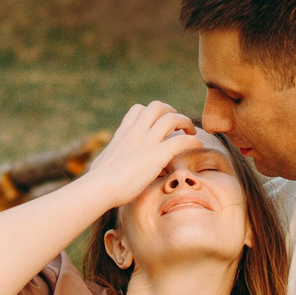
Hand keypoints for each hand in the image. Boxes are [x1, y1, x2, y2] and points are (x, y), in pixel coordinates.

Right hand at [79, 102, 205, 206]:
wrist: (101, 187)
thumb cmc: (97, 181)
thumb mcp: (101, 162)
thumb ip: (109, 159)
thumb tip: (101, 167)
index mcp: (123, 133)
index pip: (139, 110)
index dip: (152, 114)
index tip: (158, 124)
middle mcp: (136, 132)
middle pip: (158, 107)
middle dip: (171, 112)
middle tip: (178, 125)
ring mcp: (147, 141)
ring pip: (173, 118)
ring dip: (185, 123)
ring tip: (190, 133)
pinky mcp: (158, 154)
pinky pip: (182, 140)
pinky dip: (193, 141)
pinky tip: (198, 145)